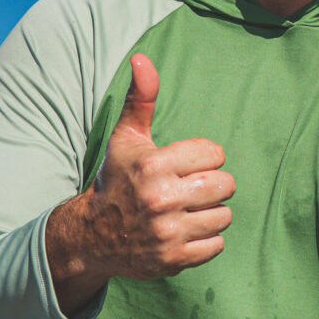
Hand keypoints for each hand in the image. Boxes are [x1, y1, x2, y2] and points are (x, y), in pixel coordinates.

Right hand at [46, 54, 235, 312]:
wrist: (92, 236)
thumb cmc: (118, 179)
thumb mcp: (128, 138)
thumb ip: (142, 98)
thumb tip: (142, 59)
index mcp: (154, 166)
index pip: (216, 154)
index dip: (204, 158)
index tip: (184, 166)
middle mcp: (161, 199)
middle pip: (226, 185)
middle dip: (212, 185)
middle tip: (189, 190)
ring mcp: (168, 232)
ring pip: (224, 215)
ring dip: (211, 213)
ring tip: (186, 211)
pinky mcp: (174, 259)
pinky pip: (217, 244)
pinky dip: (207, 239)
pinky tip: (185, 232)